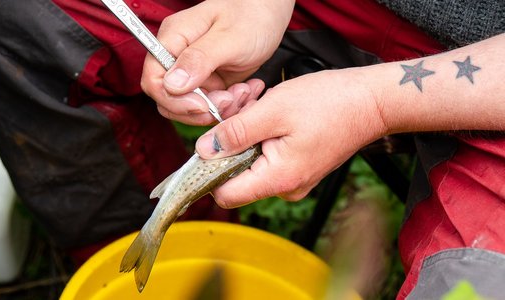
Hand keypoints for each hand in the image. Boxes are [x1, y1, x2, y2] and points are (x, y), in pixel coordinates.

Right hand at [141, 0, 294, 124]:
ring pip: (191, 107)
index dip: (174, 99)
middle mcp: (178, 56)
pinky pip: (210, 105)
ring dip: (219, 108)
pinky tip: (247, 90)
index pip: (154, 79)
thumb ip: (199, 60)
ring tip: (243, 92)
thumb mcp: (229, 37)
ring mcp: (193, 71)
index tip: (202, 105)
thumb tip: (172, 84)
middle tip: (229, 99)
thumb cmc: (252, 13)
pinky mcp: (209, 81)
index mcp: (174, 39)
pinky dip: (229, 105)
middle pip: (169, 99)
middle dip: (200, 108)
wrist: (271, 10)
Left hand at [195, 69, 386, 207]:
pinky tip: (270, 110)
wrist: (372, 101)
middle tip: (242, 106)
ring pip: (250, 161)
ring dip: (246, 132)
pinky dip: (261, 133)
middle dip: (230, 141)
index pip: (225, 195)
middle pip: (235, 174)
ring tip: (259, 103)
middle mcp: (285, 187)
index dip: (208, 171)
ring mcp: (293, 179)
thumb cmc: (330, 102)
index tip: (207, 142)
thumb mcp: (273, 110)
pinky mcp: (298, 167)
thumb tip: (204, 150)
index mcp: (278, 179)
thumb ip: (235, 132)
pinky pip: (266, 155)